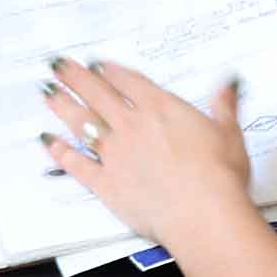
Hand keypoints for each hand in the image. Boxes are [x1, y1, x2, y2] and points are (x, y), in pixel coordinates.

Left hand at [38, 56, 260, 254]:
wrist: (202, 212)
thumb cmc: (218, 176)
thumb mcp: (228, 132)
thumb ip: (223, 105)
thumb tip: (228, 84)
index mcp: (160, 109)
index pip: (128, 82)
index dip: (110, 71)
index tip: (96, 64)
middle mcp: (132, 126)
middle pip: (97, 95)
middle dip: (75, 77)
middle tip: (58, 66)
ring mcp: (115, 154)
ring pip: (82, 123)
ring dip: (62, 106)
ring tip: (48, 93)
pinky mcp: (106, 184)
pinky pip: (77, 165)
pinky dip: (61, 153)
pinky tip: (49, 143)